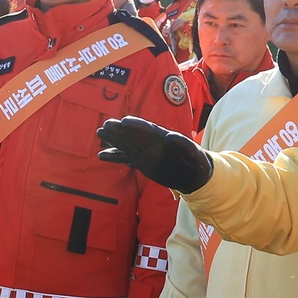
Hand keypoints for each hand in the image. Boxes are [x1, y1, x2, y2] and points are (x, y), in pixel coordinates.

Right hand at [96, 117, 212, 192]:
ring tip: (99, 133)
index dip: (136, 125)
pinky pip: (124, 159)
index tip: (124, 122)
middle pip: (133, 134)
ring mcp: (145, 152)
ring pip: (126, 144)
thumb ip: (185, 145)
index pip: (148, 129)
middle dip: (120, 130)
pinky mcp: (141, 163)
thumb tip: (171, 137)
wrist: (195, 175)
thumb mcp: (196, 154)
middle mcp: (151, 142)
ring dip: (113, 139)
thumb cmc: (198, 162)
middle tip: (106, 125)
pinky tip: (101, 155)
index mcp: (163, 137)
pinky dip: (113, 157)